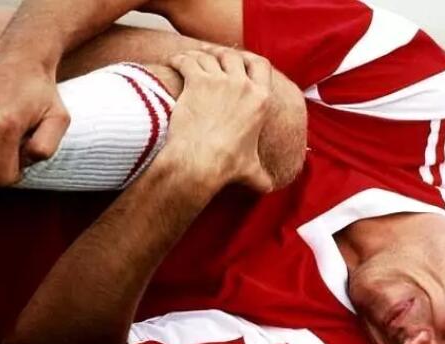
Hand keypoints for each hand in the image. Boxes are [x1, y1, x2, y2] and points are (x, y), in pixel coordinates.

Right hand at [0, 56, 69, 184]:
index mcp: (3, 126)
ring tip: (4, 131)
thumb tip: (22, 164)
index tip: (22, 155)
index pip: (3, 177)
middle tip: (13, 142)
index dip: (15, 173)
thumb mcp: (58, 120)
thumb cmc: (42, 91)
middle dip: (1, 164)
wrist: (18, 56)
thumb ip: (45, 148)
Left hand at [161, 49, 273, 193]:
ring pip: (209, 55)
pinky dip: (180, 59)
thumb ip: (263, 176)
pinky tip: (174, 63)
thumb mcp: (252, 171)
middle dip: (221, 53)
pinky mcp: (196, 82)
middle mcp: (242, 86)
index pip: (261, 65)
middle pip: (233, 55)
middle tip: (211, 57)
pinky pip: (188, 60)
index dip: (249, 58)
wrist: (200, 162)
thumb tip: (270, 189)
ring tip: (190, 60)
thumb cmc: (226, 166)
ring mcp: (219, 81)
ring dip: (199, 55)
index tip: (239, 60)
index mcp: (261, 100)